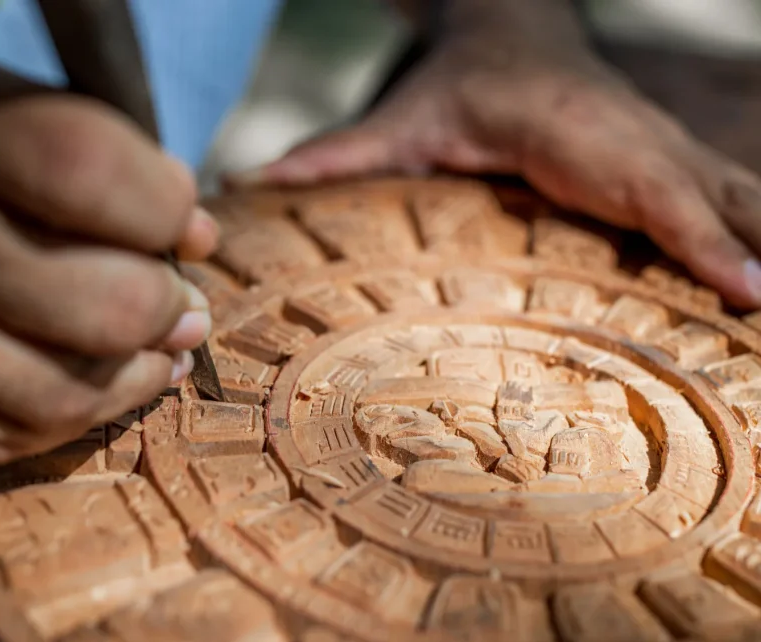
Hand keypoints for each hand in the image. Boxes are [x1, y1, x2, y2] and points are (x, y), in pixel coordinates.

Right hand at [0, 50, 217, 466]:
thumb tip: (192, 236)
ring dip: (140, 372)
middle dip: (169, 306)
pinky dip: (76, 414)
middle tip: (177, 300)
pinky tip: (93, 383)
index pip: (94, 173)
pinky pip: (16, 439)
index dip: (165, 208)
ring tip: (156, 346)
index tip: (181, 224)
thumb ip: (82, 146)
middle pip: (106, 304)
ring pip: (69, 391)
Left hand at [231, 37, 760, 308]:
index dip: (702, 236)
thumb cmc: (457, 85)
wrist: (507, 32)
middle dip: (759, 251)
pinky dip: (757, 236)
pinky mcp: (665, 161)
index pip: (651, 187)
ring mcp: (658, 148)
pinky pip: (726, 198)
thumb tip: (254, 187)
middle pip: (716, 195)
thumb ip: (339, 156)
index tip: (749, 286)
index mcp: (575, 132)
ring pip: (738, 194)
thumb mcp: (399, 121)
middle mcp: (632, 140)